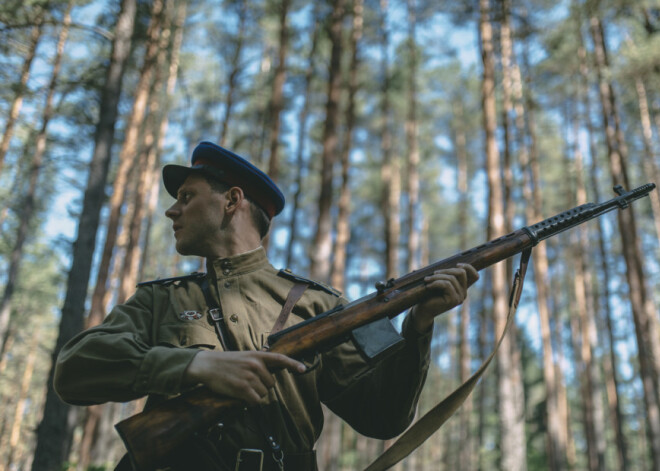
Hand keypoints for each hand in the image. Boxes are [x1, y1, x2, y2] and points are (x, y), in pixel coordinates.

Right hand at [183, 350, 306, 404]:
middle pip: (271, 384)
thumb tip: (271, 375)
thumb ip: (258, 363)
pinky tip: (240, 396)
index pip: (279, 358)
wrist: (207, 365)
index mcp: (257, 355)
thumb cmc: (226, 363)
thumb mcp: (245, 357)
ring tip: (241, 387)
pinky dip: (250, 402)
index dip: (292, 364)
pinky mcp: (242, 388)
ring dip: (254, 394)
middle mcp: (255, 365)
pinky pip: (255, 401)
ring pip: (263, 393)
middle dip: (262, 387)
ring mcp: (249, 376)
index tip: (303, 369)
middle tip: (248, 382)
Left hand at [410, 263, 478, 332]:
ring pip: (451, 278)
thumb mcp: (439, 281)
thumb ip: (446, 274)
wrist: (423, 310)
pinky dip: (435, 283)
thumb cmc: (429, 294)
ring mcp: (460, 298)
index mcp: (462, 288)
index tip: (457, 264)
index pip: (475, 276)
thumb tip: (452, 263)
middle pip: (461, 273)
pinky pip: (446, 285)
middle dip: (446, 270)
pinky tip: (428, 286)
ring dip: (437, 277)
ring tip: (427, 279)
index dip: (469, 267)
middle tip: (433, 273)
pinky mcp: (453, 300)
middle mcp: (464, 293)